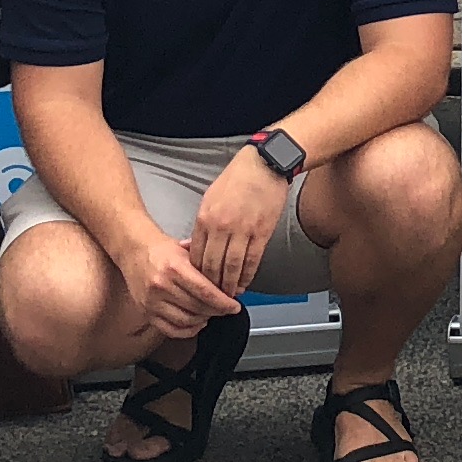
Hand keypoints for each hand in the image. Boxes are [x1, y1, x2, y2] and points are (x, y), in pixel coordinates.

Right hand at [118, 217, 244, 341]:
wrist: (134, 250)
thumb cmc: (163, 250)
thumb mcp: (188, 251)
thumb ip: (209, 268)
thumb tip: (233, 285)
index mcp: (174, 267)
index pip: (205, 292)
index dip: (223, 302)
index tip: (234, 306)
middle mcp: (161, 285)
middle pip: (197, 307)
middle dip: (217, 311)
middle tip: (225, 309)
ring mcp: (152, 301)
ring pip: (186, 321)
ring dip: (203, 320)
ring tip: (211, 313)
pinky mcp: (146, 312)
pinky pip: (171, 330)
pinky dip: (187, 330)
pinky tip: (197, 323)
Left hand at [178, 150, 292, 304]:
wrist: (264, 164)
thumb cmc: (237, 179)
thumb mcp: (210, 198)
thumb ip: (204, 223)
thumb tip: (198, 245)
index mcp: (205, 218)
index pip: (196, 254)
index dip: (196, 274)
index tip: (198, 284)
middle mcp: (221, 227)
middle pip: (211, 265)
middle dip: (211, 285)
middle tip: (212, 296)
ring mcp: (242, 230)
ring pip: (232, 267)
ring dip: (230, 285)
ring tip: (228, 295)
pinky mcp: (261, 232)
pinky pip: (252, 261)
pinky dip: (248, 275)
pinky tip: (245, 283)